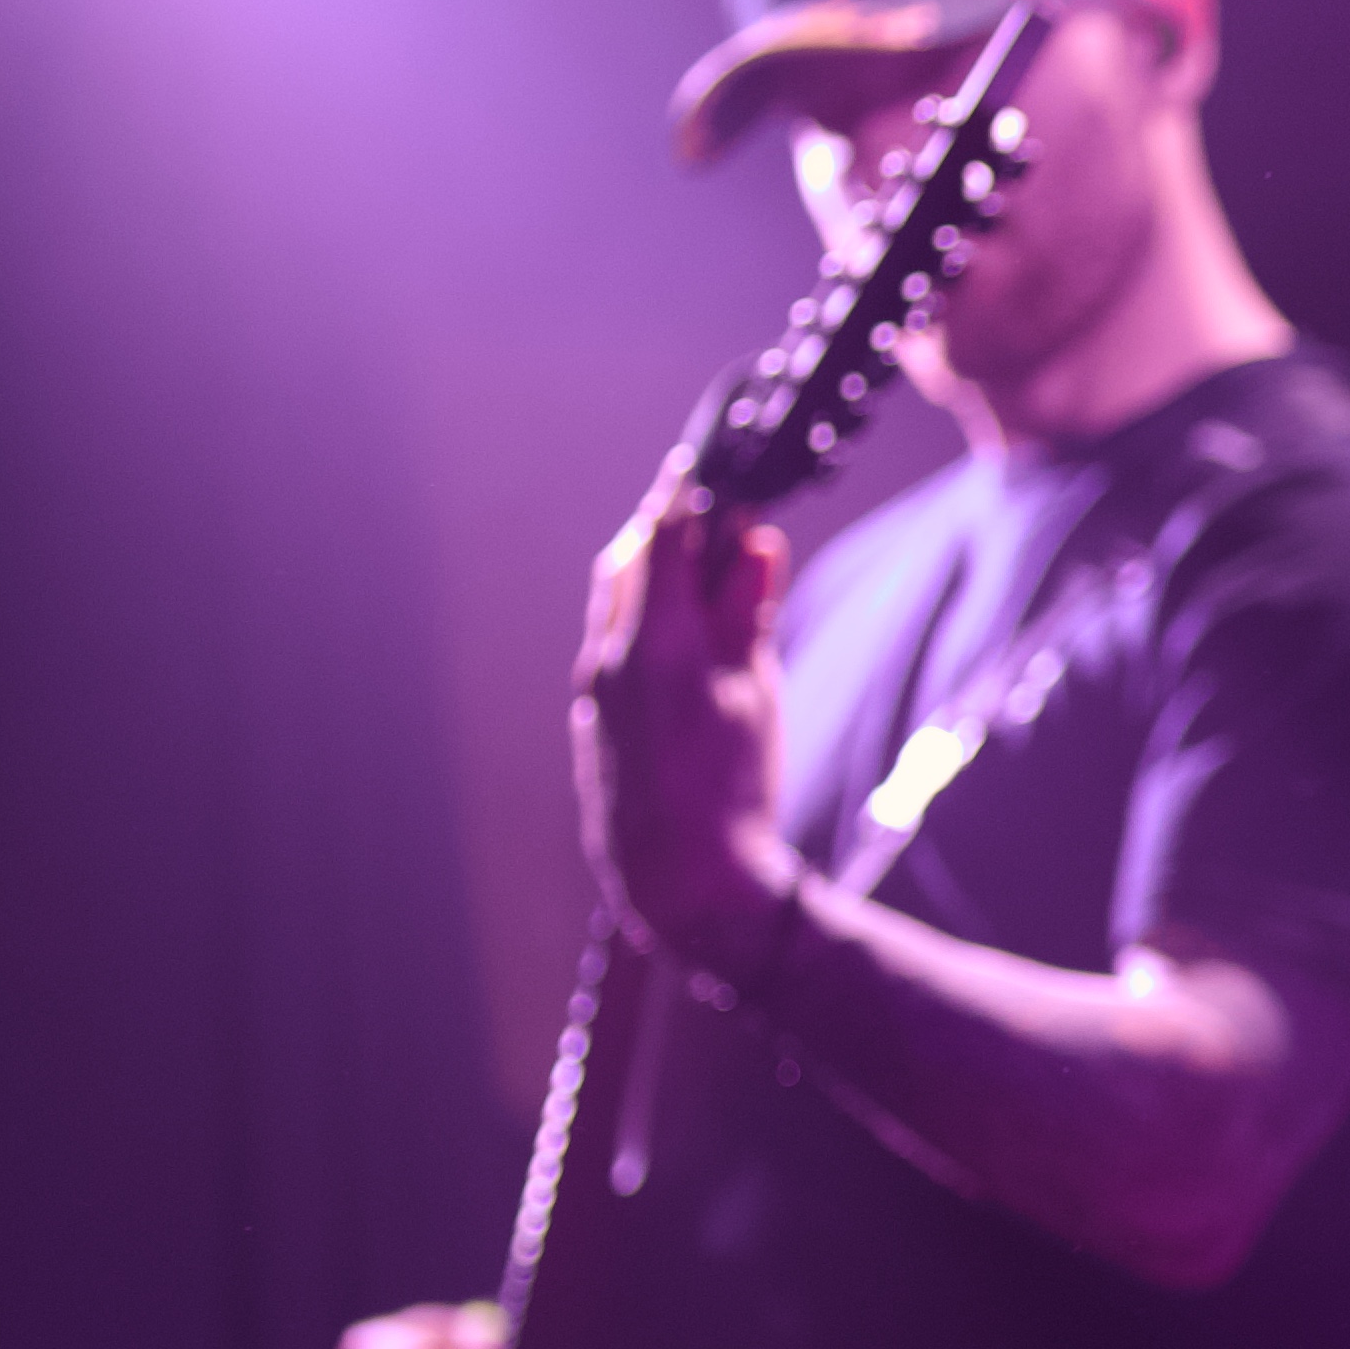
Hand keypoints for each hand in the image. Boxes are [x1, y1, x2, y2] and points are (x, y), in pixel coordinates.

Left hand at [575, 490, 791, 969]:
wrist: (683, 882)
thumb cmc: (732, 789)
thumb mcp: (757, 692)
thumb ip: (750, 612)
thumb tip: (756, 544)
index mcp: (656, 642)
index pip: (662, 534)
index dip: (687, 493)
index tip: (711, 466)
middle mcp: (609, 655)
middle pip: (627, 560)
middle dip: (667, 530)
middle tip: (716, 520)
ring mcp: (593, 687)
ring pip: (615, 601)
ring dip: (653, 575)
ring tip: (706, 577)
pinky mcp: (592, 715)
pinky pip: (612, 642)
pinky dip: (644, 619)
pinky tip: (685, 638)